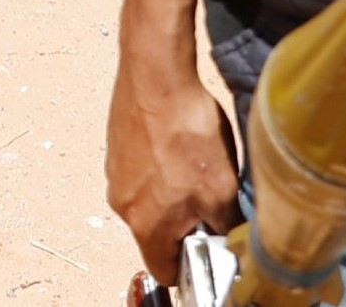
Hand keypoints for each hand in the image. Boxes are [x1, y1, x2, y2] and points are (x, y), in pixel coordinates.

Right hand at [106, 40, 243, 286]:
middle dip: (185, 223)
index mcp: (145, 224)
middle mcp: (122, 205)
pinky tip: (178, 143)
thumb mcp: (222, 188)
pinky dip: (160, 167)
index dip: (190, 267)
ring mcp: (115, 174)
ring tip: (195, 164)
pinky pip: (140, 173)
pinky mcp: (115, 147)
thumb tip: (231, 240)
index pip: (164, 271)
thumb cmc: (187, 130)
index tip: (210, 248)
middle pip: (157, 234)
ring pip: (150, 201)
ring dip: (172, 193)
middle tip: (210, 197)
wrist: (156, 74)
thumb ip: (226, 225)